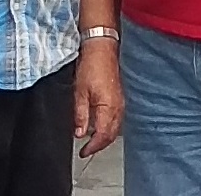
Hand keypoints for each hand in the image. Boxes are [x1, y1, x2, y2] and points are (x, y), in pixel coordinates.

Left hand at [75, 39, 123, 158]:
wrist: (102, 49)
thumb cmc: (91, 66)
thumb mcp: (79, 92)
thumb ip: (80, 116)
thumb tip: (80, 133)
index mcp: (108, 107)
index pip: (103, 135)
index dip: (93, 147)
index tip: (83, 152)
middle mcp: (118, 107)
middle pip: (112, 134)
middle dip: (100, 145)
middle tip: (86, 149)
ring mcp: (121, 102)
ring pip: (116, 128)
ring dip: (105, 137)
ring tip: (92, 140)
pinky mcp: (120, 98)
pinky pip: (117, 119)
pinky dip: (109, 127)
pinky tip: (99, 125)